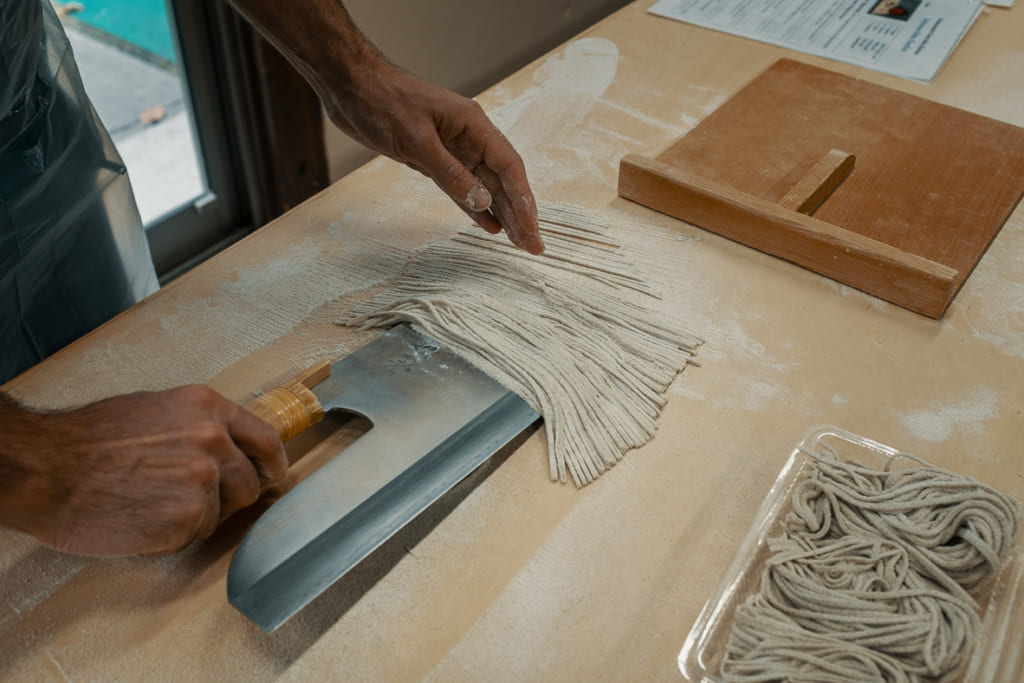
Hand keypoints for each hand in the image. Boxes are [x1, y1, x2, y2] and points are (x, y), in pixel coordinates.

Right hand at [0, 386, 286, 556]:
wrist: (45, 469)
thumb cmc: (86, 442)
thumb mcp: (155, 410)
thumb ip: (199, 426)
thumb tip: (228, 447)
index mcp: (207, 407)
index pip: (266, 439)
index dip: (271, 463)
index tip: (273, 475)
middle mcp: (212, 439)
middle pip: (249, 483)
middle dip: (226, 497)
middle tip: (185, 498)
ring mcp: (203, 480)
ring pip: (221, 513)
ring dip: (195, 516)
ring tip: (152, 503)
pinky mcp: (187, 518)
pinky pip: (194, 535)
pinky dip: (171, 536)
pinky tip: (141, 518)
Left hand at [321, 60, 545, 254]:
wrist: (350, 85)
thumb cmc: (383, 101)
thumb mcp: (416, 140)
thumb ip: (450, 173)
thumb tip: (482, 203)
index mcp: (472, 124)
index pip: (509, 166)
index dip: (523, 200)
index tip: (531, 229)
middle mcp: (468, 137)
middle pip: (502, 180)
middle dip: (519, 213)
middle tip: (533, 245)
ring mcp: (452, 148)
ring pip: (484, 186)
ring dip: (502, 214)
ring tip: (518, 242)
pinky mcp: (433, 158)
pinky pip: (461, 187)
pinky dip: (474, 207)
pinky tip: (489, 225)